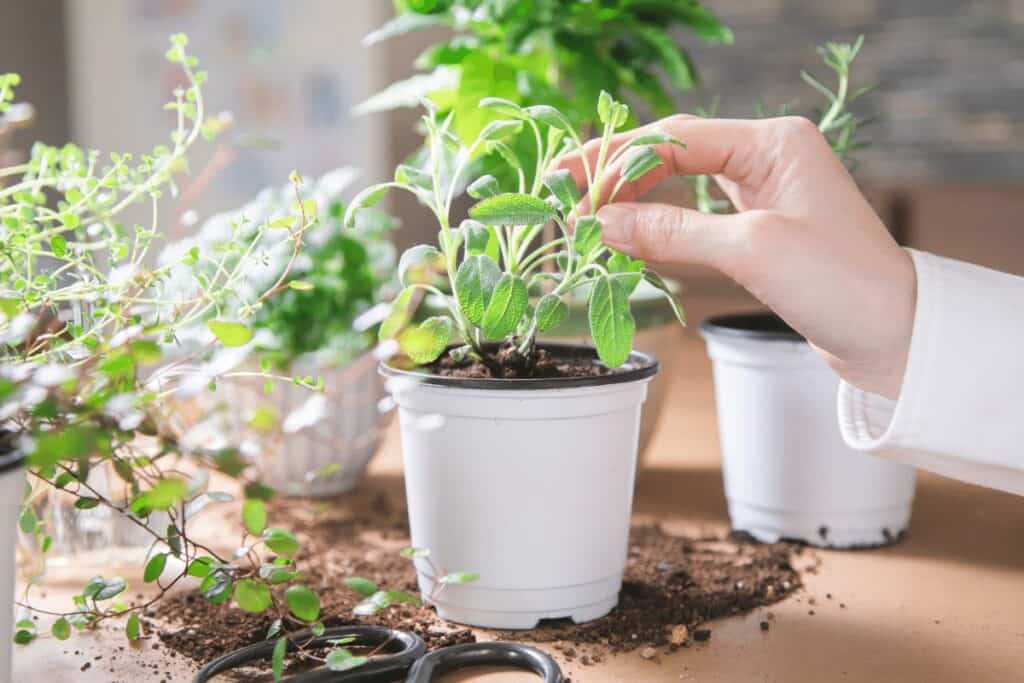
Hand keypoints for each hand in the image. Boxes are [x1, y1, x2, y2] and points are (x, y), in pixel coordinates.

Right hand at [560, 115, 915, 398]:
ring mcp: (764, 192)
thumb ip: (672, 230)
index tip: (571, 185)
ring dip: (635, 199)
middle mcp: (767, 157)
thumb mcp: (751, 249)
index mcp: (773, 142)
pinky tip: (628, 234)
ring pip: (680, 183)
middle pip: (672, 153)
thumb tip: (603, 222)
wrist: (895, 337)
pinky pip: (695, 215)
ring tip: (588, 216)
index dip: (617, 161)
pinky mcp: (760, 228)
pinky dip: (659, 225)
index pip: (676, 138)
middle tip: (565, 195)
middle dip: (618, 174)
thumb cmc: (841, 284)